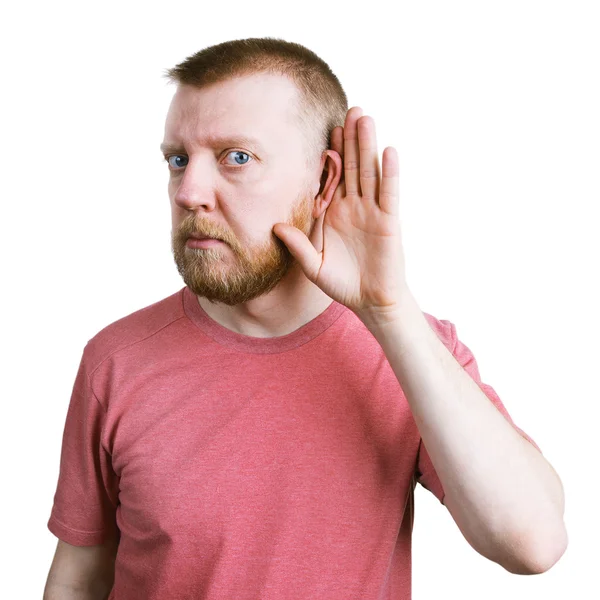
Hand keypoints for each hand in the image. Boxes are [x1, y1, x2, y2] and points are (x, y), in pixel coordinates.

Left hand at [273, 106, 409, 317]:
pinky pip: (388, 193)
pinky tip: (387, 151)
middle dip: (351, 139)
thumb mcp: (314, 265)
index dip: (331, 154)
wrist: (370, 301)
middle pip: (353, 166)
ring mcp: (373, 211)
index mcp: (335, 213)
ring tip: (365, 118)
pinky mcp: (389, 221)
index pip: (333, 177)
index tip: (326, 129)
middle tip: (349, 109)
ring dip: (368, 146)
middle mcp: (354, 207)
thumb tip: (275, 227)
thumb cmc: (342, 284)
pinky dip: (389, 173)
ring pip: (370, 172)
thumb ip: (297, 246)